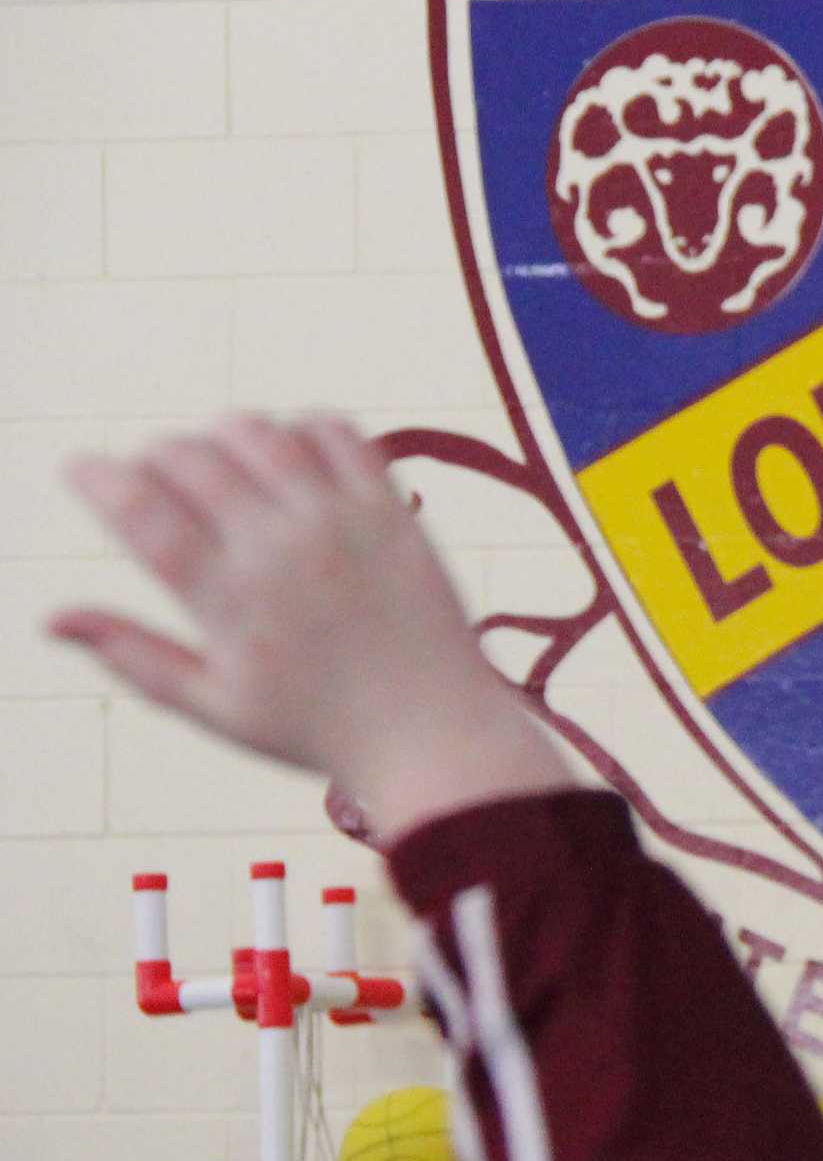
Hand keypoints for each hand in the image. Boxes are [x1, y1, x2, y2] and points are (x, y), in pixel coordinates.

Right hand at [53, 414, 567, 839]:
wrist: (436, 734)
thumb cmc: (319, 728)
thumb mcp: (215, 706)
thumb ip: (133, 654)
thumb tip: (48, 618)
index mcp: (230, 602)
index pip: (140, 511)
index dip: (96, 478)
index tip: (79, 469)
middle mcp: (284, 550)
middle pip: (190, 459)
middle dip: (152, 457)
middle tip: (154, 480)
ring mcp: (343, 524)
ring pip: (257, 432)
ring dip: (219, 434)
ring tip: (217, 467)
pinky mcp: (392, 511)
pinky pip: (337, 432)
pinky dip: (298, 427)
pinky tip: (286, 458)